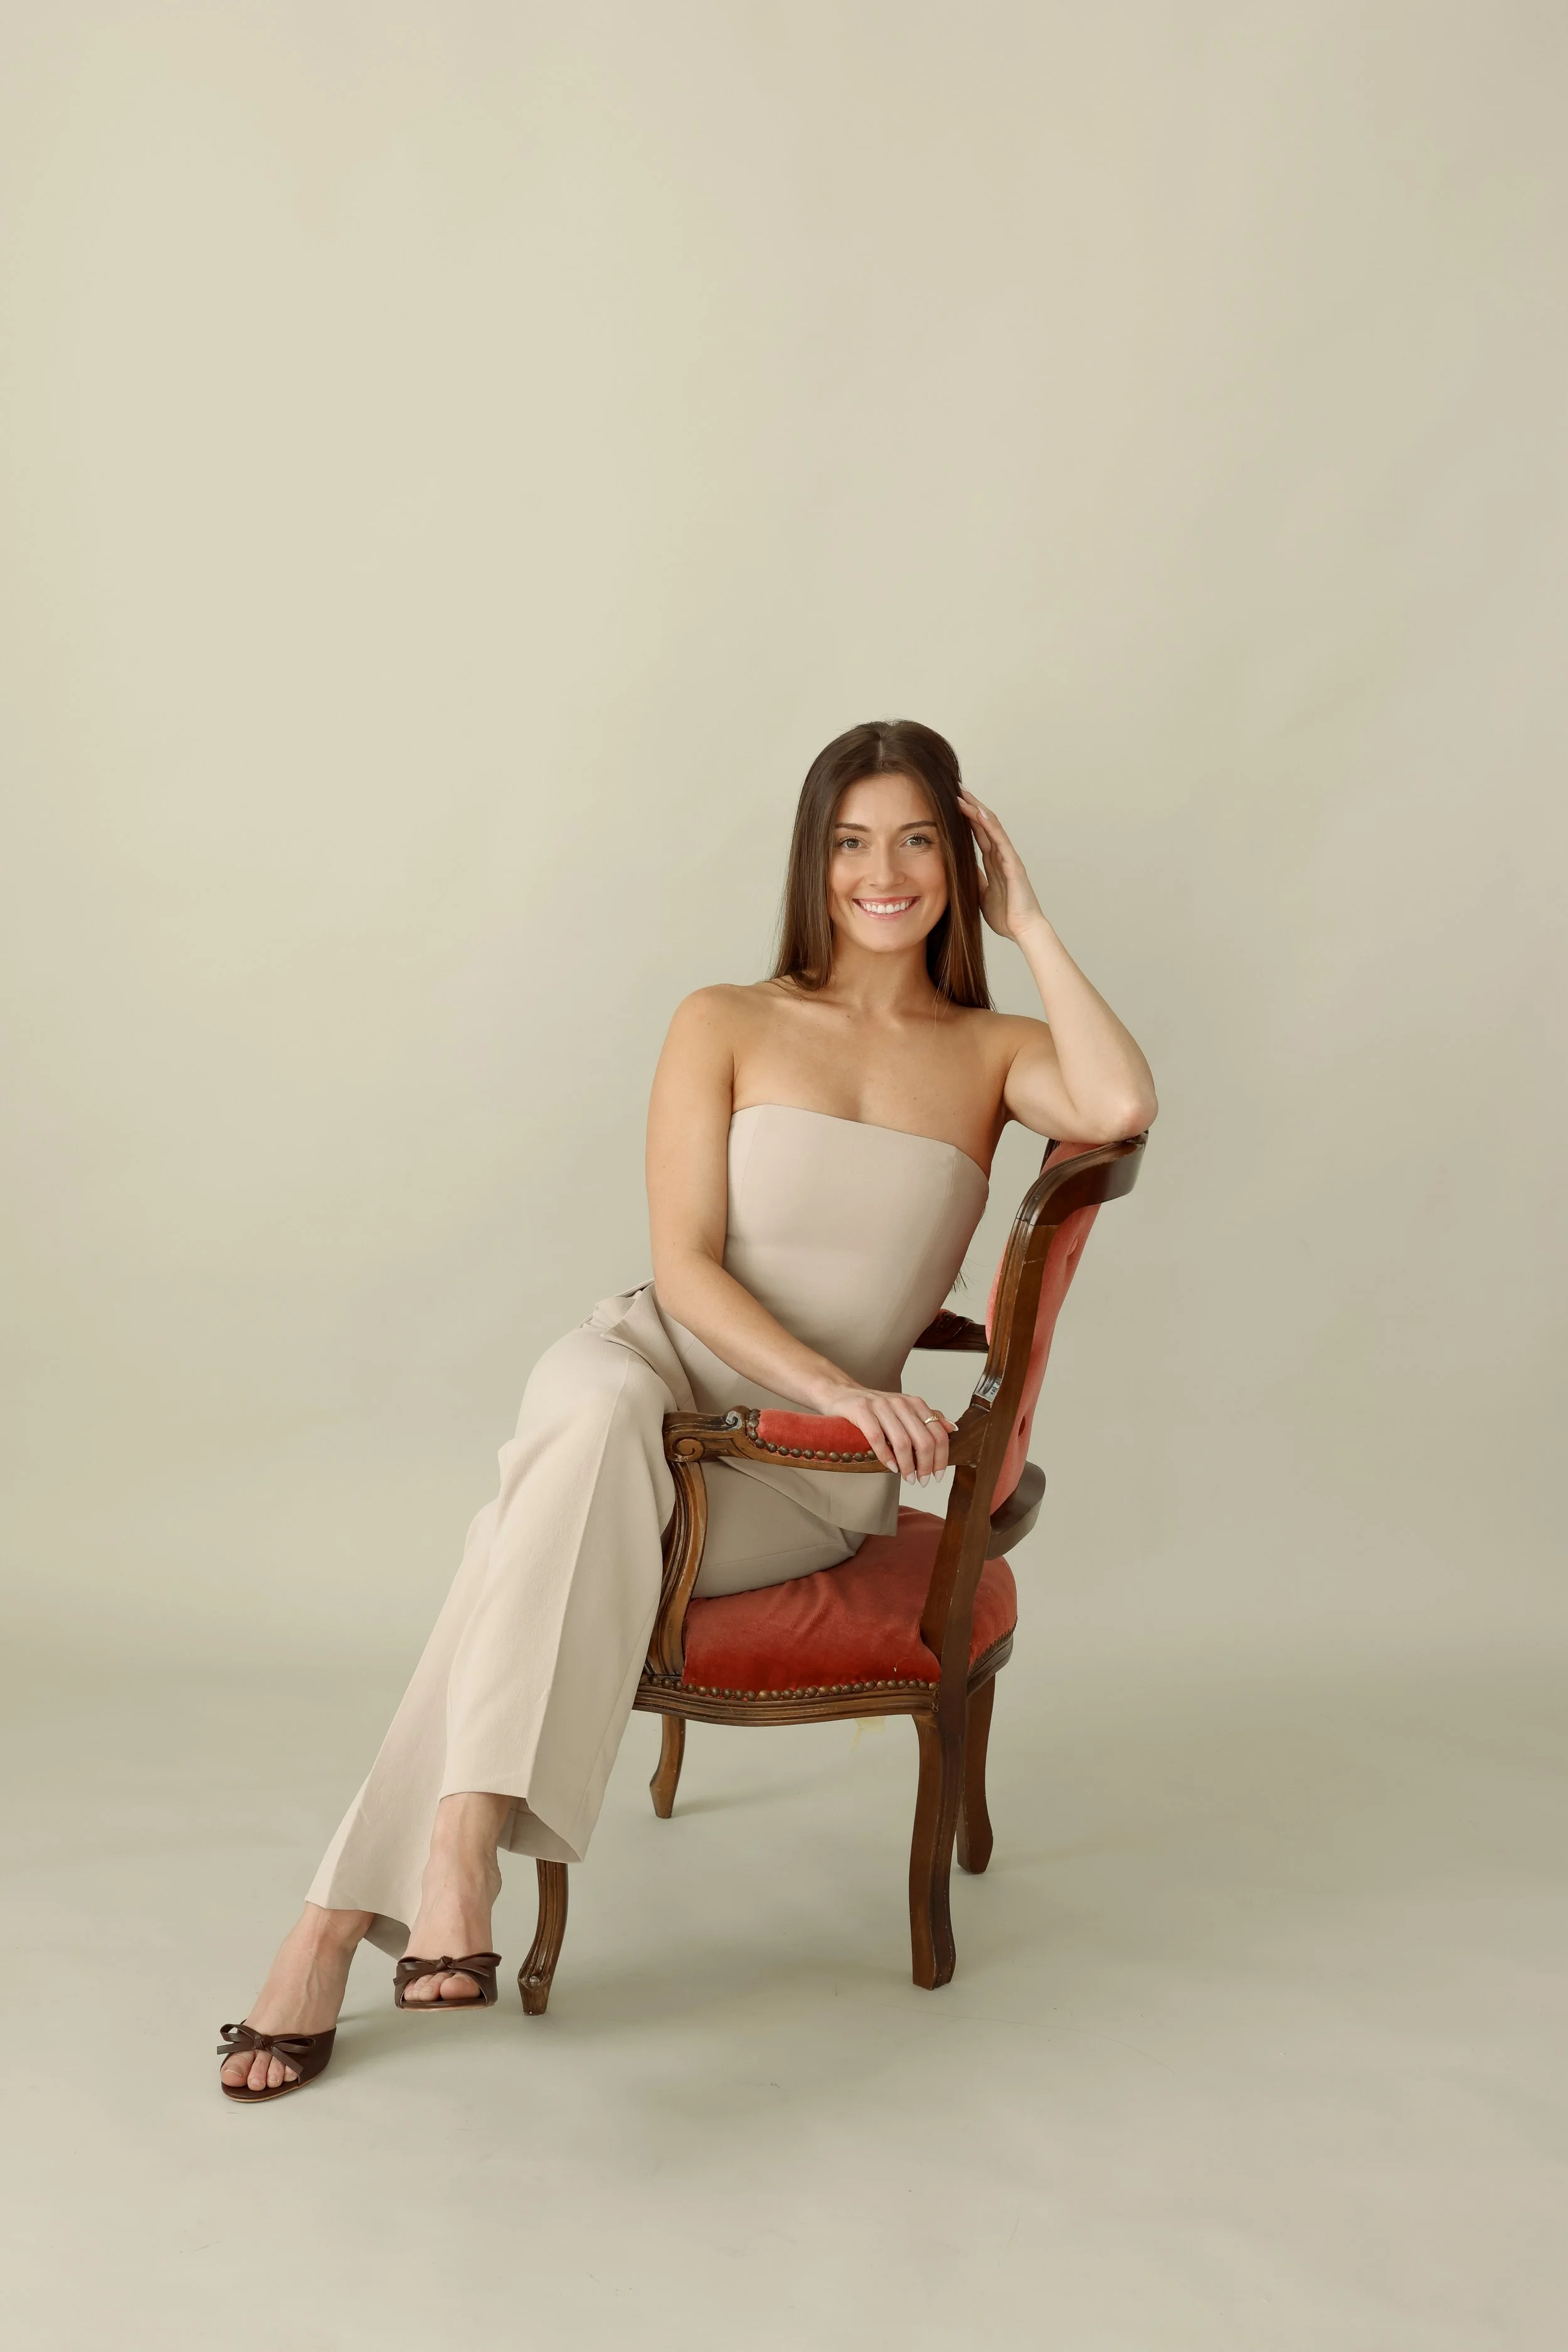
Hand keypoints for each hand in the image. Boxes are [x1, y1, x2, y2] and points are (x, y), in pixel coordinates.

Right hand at [816, 1385, 958, 1484]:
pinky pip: (878, 1438)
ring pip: (902, 1442)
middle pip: (923, 1440)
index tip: (938, 1475)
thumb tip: (952, 1428)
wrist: (841, 1392)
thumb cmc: (874, 1407)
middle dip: (926, 1466)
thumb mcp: (904, 1409)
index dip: (941, 1457)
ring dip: (907, 1466)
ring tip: (908, 1478)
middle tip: (922, 1481)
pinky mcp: (862, 1411)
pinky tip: (891, 1467)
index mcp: (914, 1403)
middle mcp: (901, 1402)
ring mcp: (881, 1406)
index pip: (938, 1433)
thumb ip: (928, 1417)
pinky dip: (886, 1456)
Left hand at [957, 791, 1044, 941]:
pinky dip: (989, 824)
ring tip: (962, 794)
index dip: (965, 817)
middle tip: (955, 788)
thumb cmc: (1006, 915)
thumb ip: (973, 879)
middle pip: (984, 823)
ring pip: (991, 826)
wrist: (1022, 930)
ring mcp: (1008, 857)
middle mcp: (1001, 855)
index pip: (977, 833)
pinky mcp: (1013, 863)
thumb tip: (958, 869)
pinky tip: (978, 812)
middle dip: (970, 805)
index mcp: (993, 862)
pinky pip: (1000, 839)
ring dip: (976, 809)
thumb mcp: (980, 894)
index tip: (951, 803)